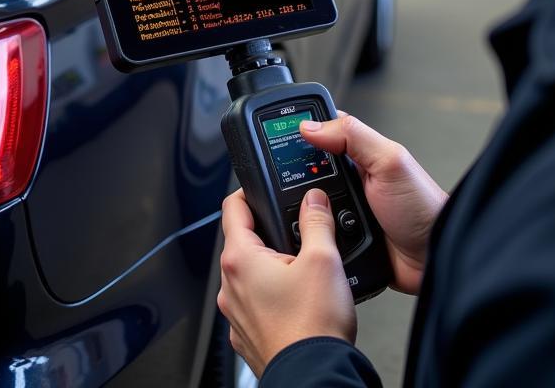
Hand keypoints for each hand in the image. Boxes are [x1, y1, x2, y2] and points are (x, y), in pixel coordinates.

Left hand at [218, 187, 355, 376]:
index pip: (232, 207)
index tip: (262, 186)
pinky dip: (273, 295)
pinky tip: (299, 300)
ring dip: (271, 265)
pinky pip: (256, 302)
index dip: (249, 191)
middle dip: (269, 232)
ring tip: (303, 270)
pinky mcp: (248, 334)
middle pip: (243, 241)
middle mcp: (230, 286)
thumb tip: (313, 200)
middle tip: (298, 231)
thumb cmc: (313, 326)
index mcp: (240, 260)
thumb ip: (317, 221)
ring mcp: (236, 313)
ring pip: (250, 273)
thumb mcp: (323, 259)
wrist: (315, 377)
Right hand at [300, 114, 447, 293]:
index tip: (277, 140)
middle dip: (297, 180)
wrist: (434, 258)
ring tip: (305, 216)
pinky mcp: (342, 238)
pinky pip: (315, 235)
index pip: (320, 133)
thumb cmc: (422, 207)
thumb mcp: (389, 162)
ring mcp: (344, 210)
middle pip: (305, 172)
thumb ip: (352, 137)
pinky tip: (311, 239)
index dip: (299, 135)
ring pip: (305, 206)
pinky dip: (311, 237)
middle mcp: (350, 179)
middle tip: (298, 188)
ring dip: (304, 213)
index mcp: (359, 154)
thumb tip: (310, 125)